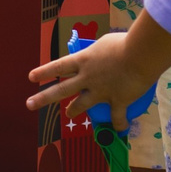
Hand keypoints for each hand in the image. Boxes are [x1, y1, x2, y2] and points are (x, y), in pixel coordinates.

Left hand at [25, 32, 156, 119]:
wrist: (141, 55)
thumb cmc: (125, 42)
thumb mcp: (105, 43)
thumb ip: (99, 51)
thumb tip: (101, 52)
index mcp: (84, 60)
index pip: (58, 66)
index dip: (44, 72)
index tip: (31, 78)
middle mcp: (87, 78)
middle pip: (61, 89)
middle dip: (43, 98)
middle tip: (29, 104)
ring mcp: (100, 91)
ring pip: (80, 105)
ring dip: (73, 110)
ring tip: (69, 114)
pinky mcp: (117, 101)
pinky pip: (116, 117)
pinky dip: (118, 123)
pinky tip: (119, 129)